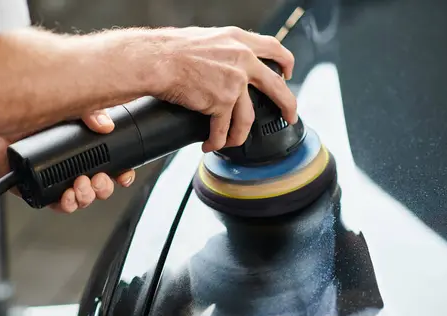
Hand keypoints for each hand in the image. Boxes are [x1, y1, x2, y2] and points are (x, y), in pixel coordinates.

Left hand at [0, 110, 134, 213]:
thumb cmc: (9, 100)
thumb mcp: (60, 100)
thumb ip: (85, 109)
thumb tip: (107, 125)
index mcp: (70, 137)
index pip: (102, 157)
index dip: (117, 170)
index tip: (125, 174)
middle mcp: (59, 156)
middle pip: (93, 181)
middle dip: (102, 187)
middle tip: (100, 182)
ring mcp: (43, 171)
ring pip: (74, 195)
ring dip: (84, 198)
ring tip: (81, 189)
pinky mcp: (25, 182)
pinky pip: (46, 200)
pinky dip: (60, 204)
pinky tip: (65, 199)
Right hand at [145, 26, 296, 152]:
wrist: (157, 60)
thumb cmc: (171, 49)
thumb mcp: (207, 38)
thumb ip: (223, 49)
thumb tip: (225, 62)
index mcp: (239, 40)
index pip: (274, 48)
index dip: (285, 62)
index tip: (287, 74)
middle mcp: (243, 60)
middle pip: (277, 86)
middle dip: (287, 105)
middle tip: (289, 117)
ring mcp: (235, 82)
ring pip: (248, 118)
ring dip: (240, 135)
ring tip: (231, 142)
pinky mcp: (221, 102)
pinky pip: (222, 129)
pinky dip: (216, 141)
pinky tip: (210, 145)